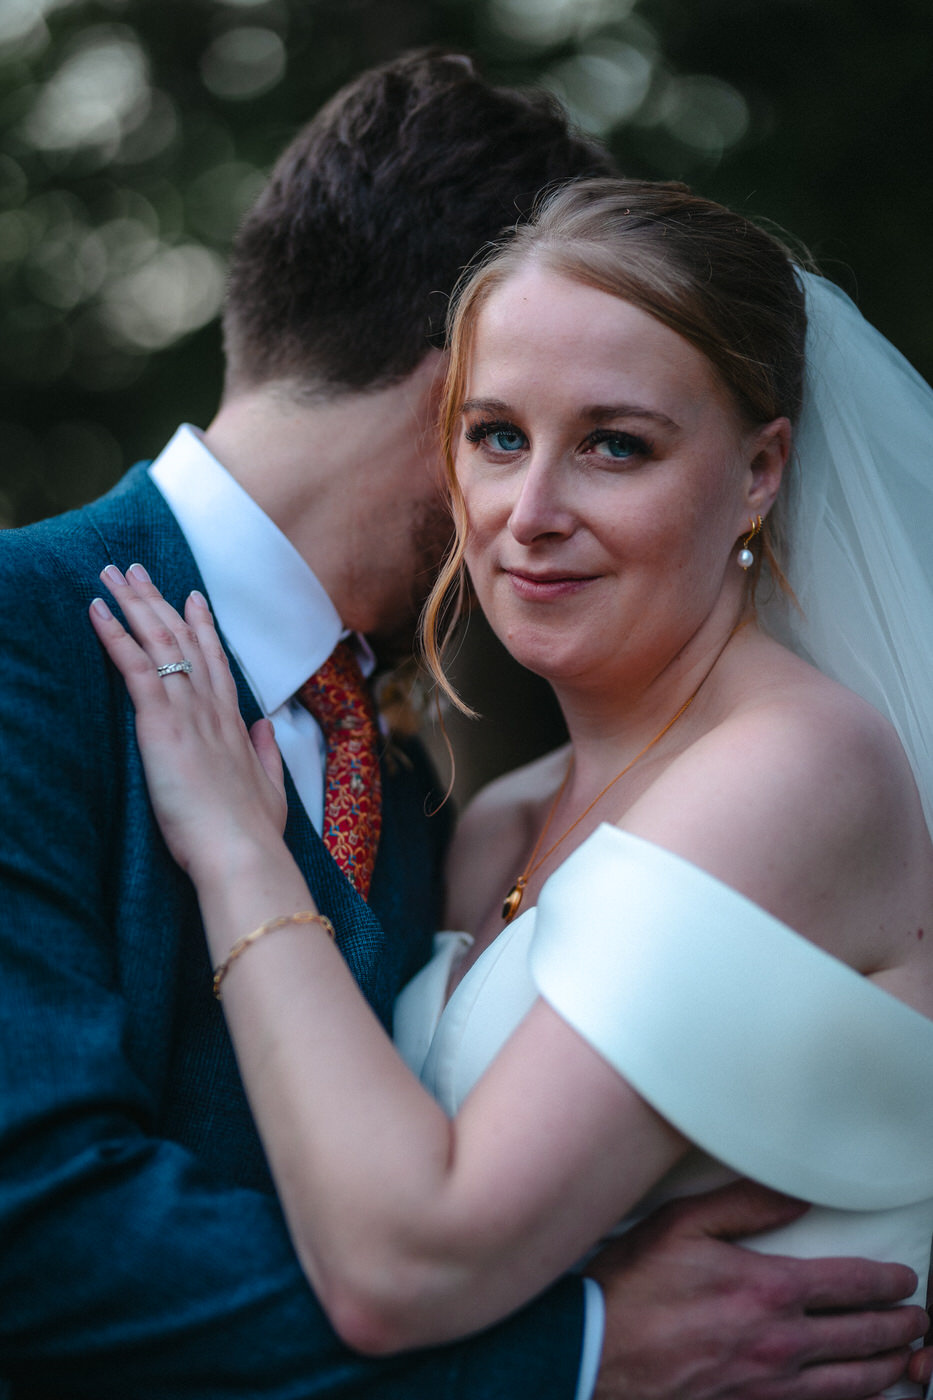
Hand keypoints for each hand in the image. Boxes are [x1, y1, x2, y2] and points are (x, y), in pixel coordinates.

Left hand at [90, 564, 286, 881]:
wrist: (242, 853)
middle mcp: (212, 709)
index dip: (202, 627)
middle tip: (137, 571)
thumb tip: (265, 727)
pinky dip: (115, 635)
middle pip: (185, 641)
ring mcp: (188, 712)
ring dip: (134, 605)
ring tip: (113, 575)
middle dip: (159, 603)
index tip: (192, 598)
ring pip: (160, 643)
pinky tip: (98, 610)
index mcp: (233, 725)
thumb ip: (267, 754)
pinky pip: (136, 667)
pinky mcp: (163, 724)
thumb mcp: (270, 790)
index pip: (216, 662)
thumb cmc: (254, 833)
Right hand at [588, 1180, 927, 1399]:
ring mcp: (768, 1386)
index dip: (886, 1282)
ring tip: (905, 1360)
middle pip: (861, 1338)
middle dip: (898, 1327)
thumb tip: (798, 1196)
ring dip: (887, 1370)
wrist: (594, 1353)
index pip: (849, 1285)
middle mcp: (779, 1343)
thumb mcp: (683, 1224)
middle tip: (918, 1320)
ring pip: (851, 1384)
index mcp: (768, 1290)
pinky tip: (859, 1398)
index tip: (904, 1280)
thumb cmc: (633, 1286)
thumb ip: (746, 1205)